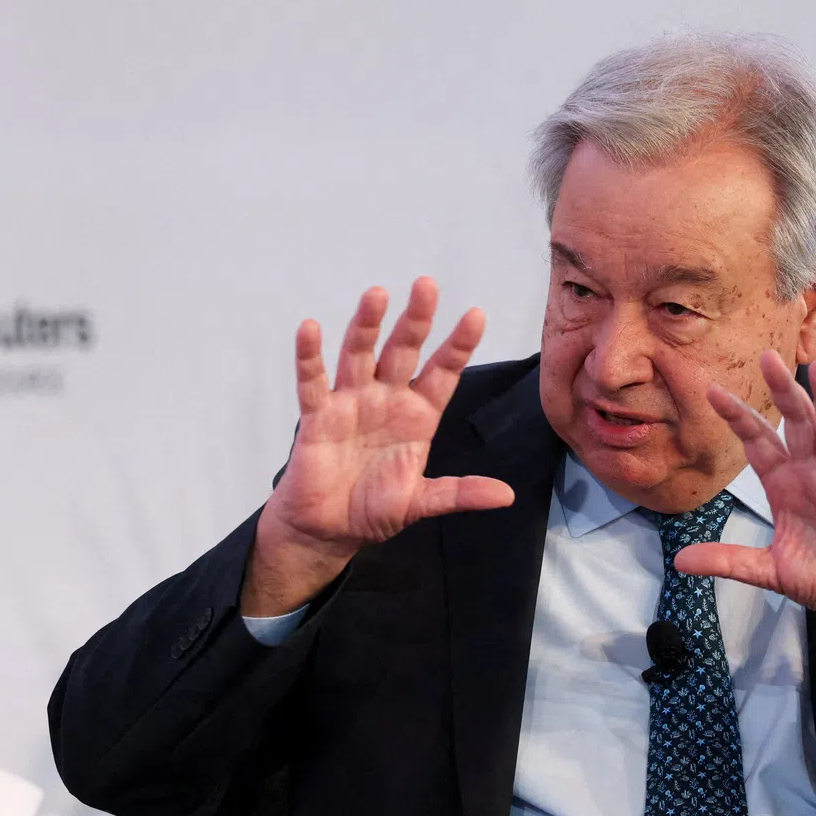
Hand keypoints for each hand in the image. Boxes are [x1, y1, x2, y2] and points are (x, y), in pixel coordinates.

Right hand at [242, 277, 513, 614]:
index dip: (458, 344)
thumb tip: (505, 496)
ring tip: (377, 294)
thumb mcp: (421, 502)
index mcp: (418, 414)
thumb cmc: (374, 509)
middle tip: (427, 285)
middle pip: (404, 350)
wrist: (327, 530)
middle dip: (415, 319)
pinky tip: (309, 328)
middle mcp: (387, 398)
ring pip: (361, 354)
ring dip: (368, 325)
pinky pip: (313, 381)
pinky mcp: (317, 416)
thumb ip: (459, 493)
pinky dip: (310, 356)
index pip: (443, 371)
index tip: (477, 315)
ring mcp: (351, 402)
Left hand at [674, 352, 815, 631]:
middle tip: (767, 356)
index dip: (737, 416)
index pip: (758, 440)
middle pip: (796, 422)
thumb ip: (729, 560)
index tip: (712, 389)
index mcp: (784, 481)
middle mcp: (813, 471)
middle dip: (782, 390)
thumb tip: (680, 561)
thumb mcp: (769, 569)